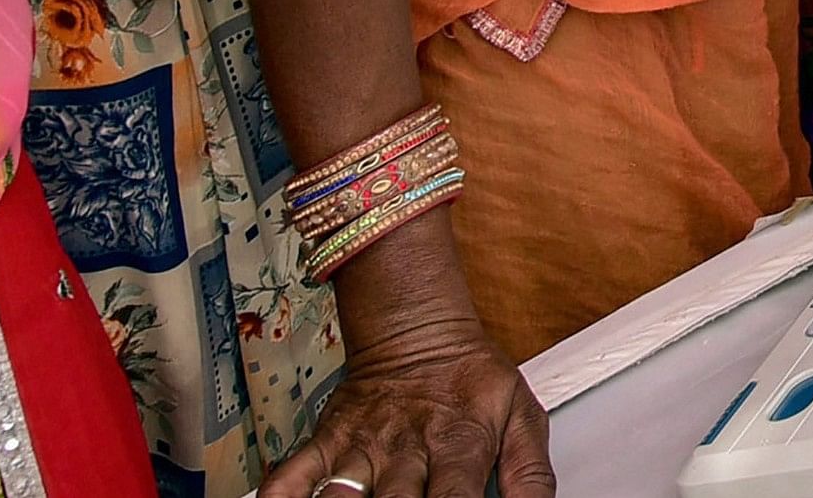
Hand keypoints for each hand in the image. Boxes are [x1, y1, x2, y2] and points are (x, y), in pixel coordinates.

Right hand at [262, 307, 555, 497]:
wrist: (418, 330)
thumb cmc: (472, 380)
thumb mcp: (521, 418)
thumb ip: (531, 475)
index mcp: (460, 444)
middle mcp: (408, 449)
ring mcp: (364, 446)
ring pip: (342, 494)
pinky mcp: (329, 441)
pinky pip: (293, 474)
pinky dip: (281, 495)